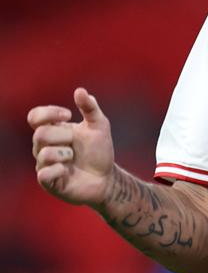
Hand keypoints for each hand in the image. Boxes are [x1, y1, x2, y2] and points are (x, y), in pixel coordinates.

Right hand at [28, 87, 114, 206]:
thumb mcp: (99, 126)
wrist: (107, 177)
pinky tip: (68, 170)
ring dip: (66, 154)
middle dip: (64, 136)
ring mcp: (44, 165)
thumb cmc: (99, 151)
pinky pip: (44, 174)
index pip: (35, 116)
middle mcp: (44, 147)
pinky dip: (59, 169)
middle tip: (75, 144)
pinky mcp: (48, 182)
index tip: (68, 115)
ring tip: (74, 158)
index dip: (48, 113)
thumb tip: (80, 90)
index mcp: (53, 130)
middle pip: (40, 134)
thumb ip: (90, 108)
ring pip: (44, 153)